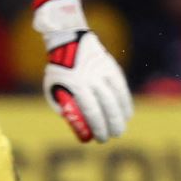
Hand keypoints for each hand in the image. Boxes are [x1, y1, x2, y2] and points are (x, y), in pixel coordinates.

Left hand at [33, 0, 132, 142]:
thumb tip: (75, 123)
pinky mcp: (112, 67)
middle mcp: (92, 79)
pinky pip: (122, 87)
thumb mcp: (53, 87)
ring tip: (122, 127)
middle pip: (107, 105)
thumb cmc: (59, 69)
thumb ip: (63, 105)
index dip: (98, 127)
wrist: (69, 41)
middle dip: (113, 123)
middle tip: (115, 135)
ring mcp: (104, 72)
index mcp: (77, 85)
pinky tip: (128, 112)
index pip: (91, 111)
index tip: (100, 138)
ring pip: (117, 97)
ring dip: (122, 114)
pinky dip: (126, 101)